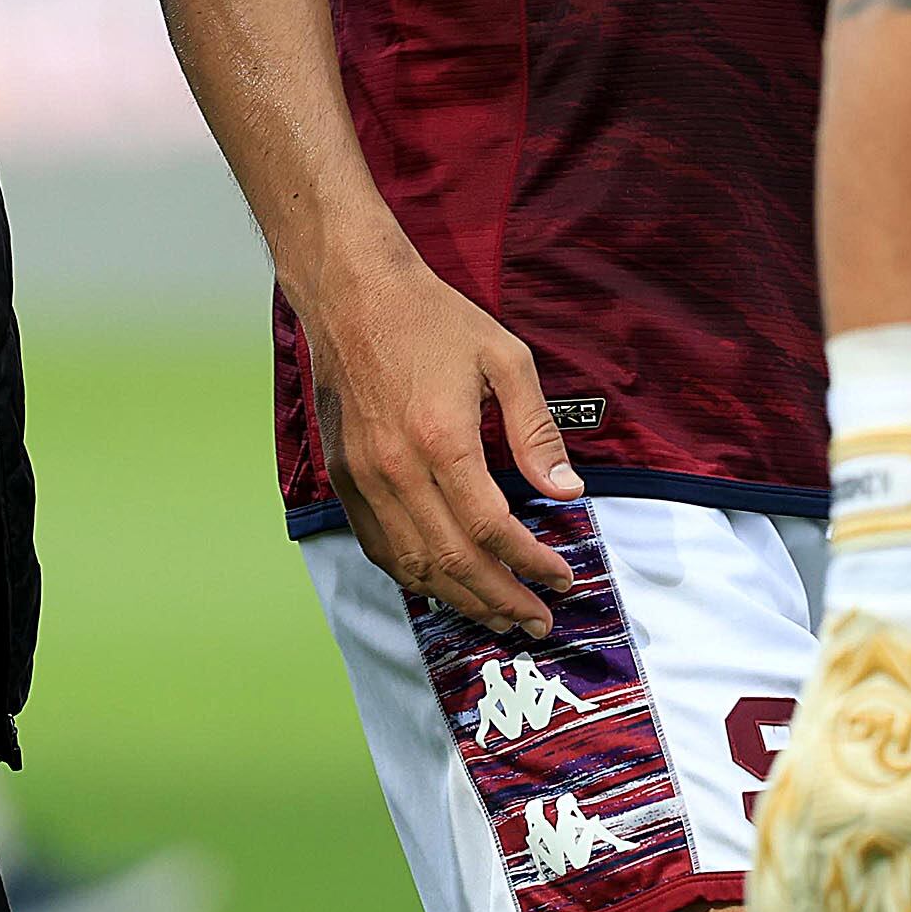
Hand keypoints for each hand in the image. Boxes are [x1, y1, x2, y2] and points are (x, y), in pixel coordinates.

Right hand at [298, 246, 583, 632]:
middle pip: (453, 561)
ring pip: (412, 564)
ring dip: (460, 600)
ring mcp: (363, 475)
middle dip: (503, 599)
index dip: (531, 564)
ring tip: (499, 615)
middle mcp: (397, 467)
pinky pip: (377, 546)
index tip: (562, 579)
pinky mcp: (343, 475)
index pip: (491, 530)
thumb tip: (567, 492)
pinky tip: (441, 586)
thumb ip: (536, 432)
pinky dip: (412, 577)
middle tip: (538, 620)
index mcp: (442, 438)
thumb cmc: (430, 318)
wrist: (351, 291)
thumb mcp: (504, 359)